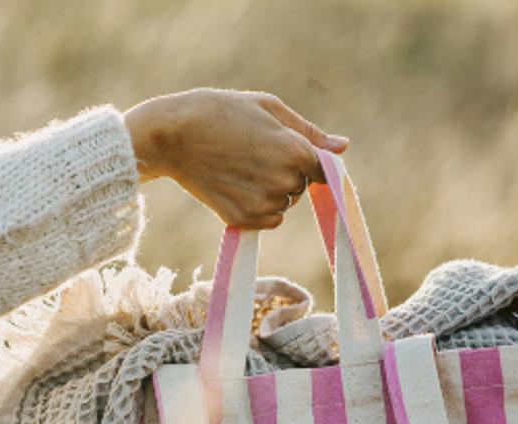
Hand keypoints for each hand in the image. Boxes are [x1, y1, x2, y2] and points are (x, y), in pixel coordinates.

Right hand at [124, 87, 348, 228]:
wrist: (173, 136)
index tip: (284, 150)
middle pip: (301, 186)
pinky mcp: (245, 221)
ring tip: (240, 166)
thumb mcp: (269, 108)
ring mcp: (265, 205)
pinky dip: (258, 208)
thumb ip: (310, 132)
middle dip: (286, 172)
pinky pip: (269, 220)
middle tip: (252, 151)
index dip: (306, 159)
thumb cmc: (222, 112)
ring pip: (284, 203)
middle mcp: (285, 182)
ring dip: (271, 190)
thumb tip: (343, 147)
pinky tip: (235, 186)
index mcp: (297, 153)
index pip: (322, 169)